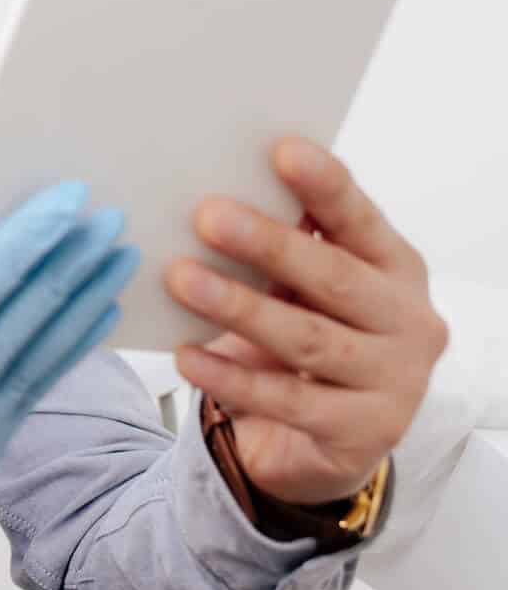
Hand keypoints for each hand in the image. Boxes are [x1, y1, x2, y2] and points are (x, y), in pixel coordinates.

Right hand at [0, 182, 137, 589]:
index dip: (29, 241)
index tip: (69, 202)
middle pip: (21, 324)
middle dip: (70, 263)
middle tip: (111, 219)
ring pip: (37, 364)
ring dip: (83, 305)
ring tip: (119, 259)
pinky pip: (24, 403)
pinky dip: (60, 356)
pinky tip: (88, 320)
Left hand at [167, 137, 447, 504]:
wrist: (327, 438)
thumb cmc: (311, 334)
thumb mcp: (306, 288)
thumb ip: (284, 248)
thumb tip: (215, 196)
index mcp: (396, 268)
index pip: (360, 220)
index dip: (324, 186)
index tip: (282, 151)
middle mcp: (408, 323)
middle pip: (334, 278)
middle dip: (269, 244)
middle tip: (207, 216)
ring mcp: (393, 382)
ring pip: (306, 340)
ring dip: (238, 307)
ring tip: (180, 278)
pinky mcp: (362, 434)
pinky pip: (285, 401)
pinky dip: (230, 377)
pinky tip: (187, 355)